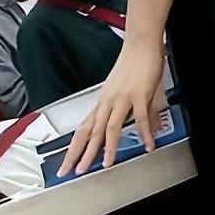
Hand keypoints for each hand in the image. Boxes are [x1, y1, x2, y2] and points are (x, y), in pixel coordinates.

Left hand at [59, 37, 166, 174]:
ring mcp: (122, 99)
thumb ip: (138, 113)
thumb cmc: (134, 63)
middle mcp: (108, 102)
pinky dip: (144, 133)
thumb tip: (146, 130)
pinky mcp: (139, 94)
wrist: (141, 43)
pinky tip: (147, 145)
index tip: (67, 163)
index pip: (83, 129)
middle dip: (81, 153)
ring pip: (110, 127)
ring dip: (107, 148)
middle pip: (90, 132)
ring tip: (105, 165)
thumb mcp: (129, 91)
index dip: (74, 148)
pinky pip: (140, 118)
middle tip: (73, 171)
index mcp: (102, 102)